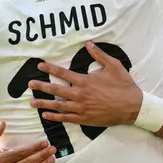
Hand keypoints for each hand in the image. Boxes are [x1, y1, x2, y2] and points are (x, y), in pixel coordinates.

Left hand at [28, 40, 142, 126]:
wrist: (132, 107)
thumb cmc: (123, 85)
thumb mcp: (113, 66)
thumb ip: (99, 55)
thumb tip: (88, 43)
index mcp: (85, 81)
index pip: (63, 73)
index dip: (50, 69)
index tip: (40, 65)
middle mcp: (80, 95)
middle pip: (56, 90)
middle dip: (41, 87)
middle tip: (30, 85)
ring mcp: (81, 108)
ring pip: (58, 106)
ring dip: (44, 104)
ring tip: (32, 103)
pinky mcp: (84, 119)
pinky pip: (66, 118)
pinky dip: (55, 117)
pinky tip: (46, 116)